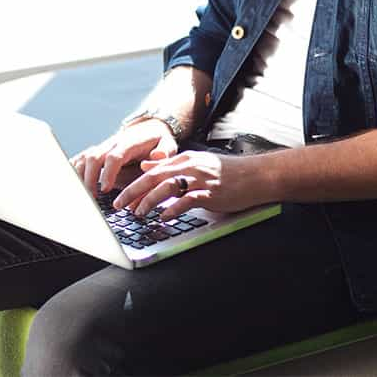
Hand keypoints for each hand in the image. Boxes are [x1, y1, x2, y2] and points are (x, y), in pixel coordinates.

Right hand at [71, 119, 177, 193]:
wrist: (150, 128)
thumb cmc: (159, 140)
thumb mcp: (168, 144)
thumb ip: (165, 151)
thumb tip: (157, 157)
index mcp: (130, 142)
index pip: (115, 156)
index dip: (108, 172)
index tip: (105, 188)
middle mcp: (113, 143)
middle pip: (94, 157)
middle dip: (90, 178)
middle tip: (92, 198)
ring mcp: (103, 146)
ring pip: (84, 158)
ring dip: (80, 176)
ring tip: (83, 196)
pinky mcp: (98, 151)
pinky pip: (81, 158)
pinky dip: (74, 170)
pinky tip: (73, 184)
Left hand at [112, 150, 268, 219]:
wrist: (258, 175)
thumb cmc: (230, 173)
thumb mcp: (199, 164)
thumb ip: (172, 165)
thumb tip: (147, 166)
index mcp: (188, 159)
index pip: (154, 170)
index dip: (134, 183)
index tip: (120, 196)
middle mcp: (192, 167)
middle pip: (155, 177)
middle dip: (133, 191)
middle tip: (118, 205)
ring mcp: (202, 179)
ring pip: (168, 187)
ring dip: (149, 201)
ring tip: (138, 213)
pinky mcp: (212, 193)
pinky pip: (188, 200)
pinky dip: (173, 209)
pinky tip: (164, 217)